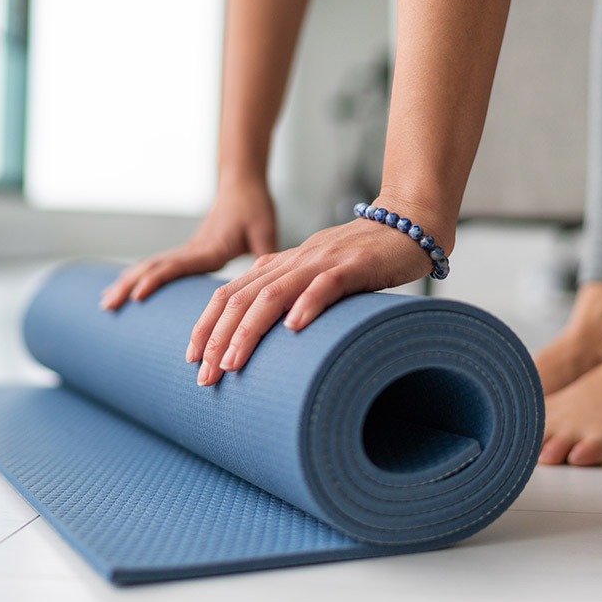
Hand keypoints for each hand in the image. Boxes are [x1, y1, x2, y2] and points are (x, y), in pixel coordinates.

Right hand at [100, 179, 276, 310]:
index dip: (158, 279)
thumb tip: (273, 285)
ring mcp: (188, 250)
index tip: (138, 294)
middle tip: (107, 306)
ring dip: (127, 282)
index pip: (179, 265)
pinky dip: (138, 276)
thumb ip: (268, 256)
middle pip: (154, 267)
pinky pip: (158, 265)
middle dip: (130, 286)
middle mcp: (193, 249)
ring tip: (106, 303)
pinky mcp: (188, 251)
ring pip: (151, 266)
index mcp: (210, 248)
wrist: (242, 185)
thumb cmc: (255, 208)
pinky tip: (126, 288)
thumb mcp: (266, 232)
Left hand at [187, 212, 450, 385]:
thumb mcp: (318, 275)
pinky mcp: (355, 265)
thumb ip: (292, 293)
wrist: (408, 225)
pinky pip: (326, 284)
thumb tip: (270, 331)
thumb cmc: (364, 257)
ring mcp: (323, 261)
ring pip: (274, 293)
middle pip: (242, 297)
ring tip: (233, 363)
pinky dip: (308, 304)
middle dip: (218, 338)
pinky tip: (294, 328)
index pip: (230, 293)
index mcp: (281, 265)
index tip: (192, 359)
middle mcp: (295, 261)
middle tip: (204, 376)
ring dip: (249, 330)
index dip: (207, 325)